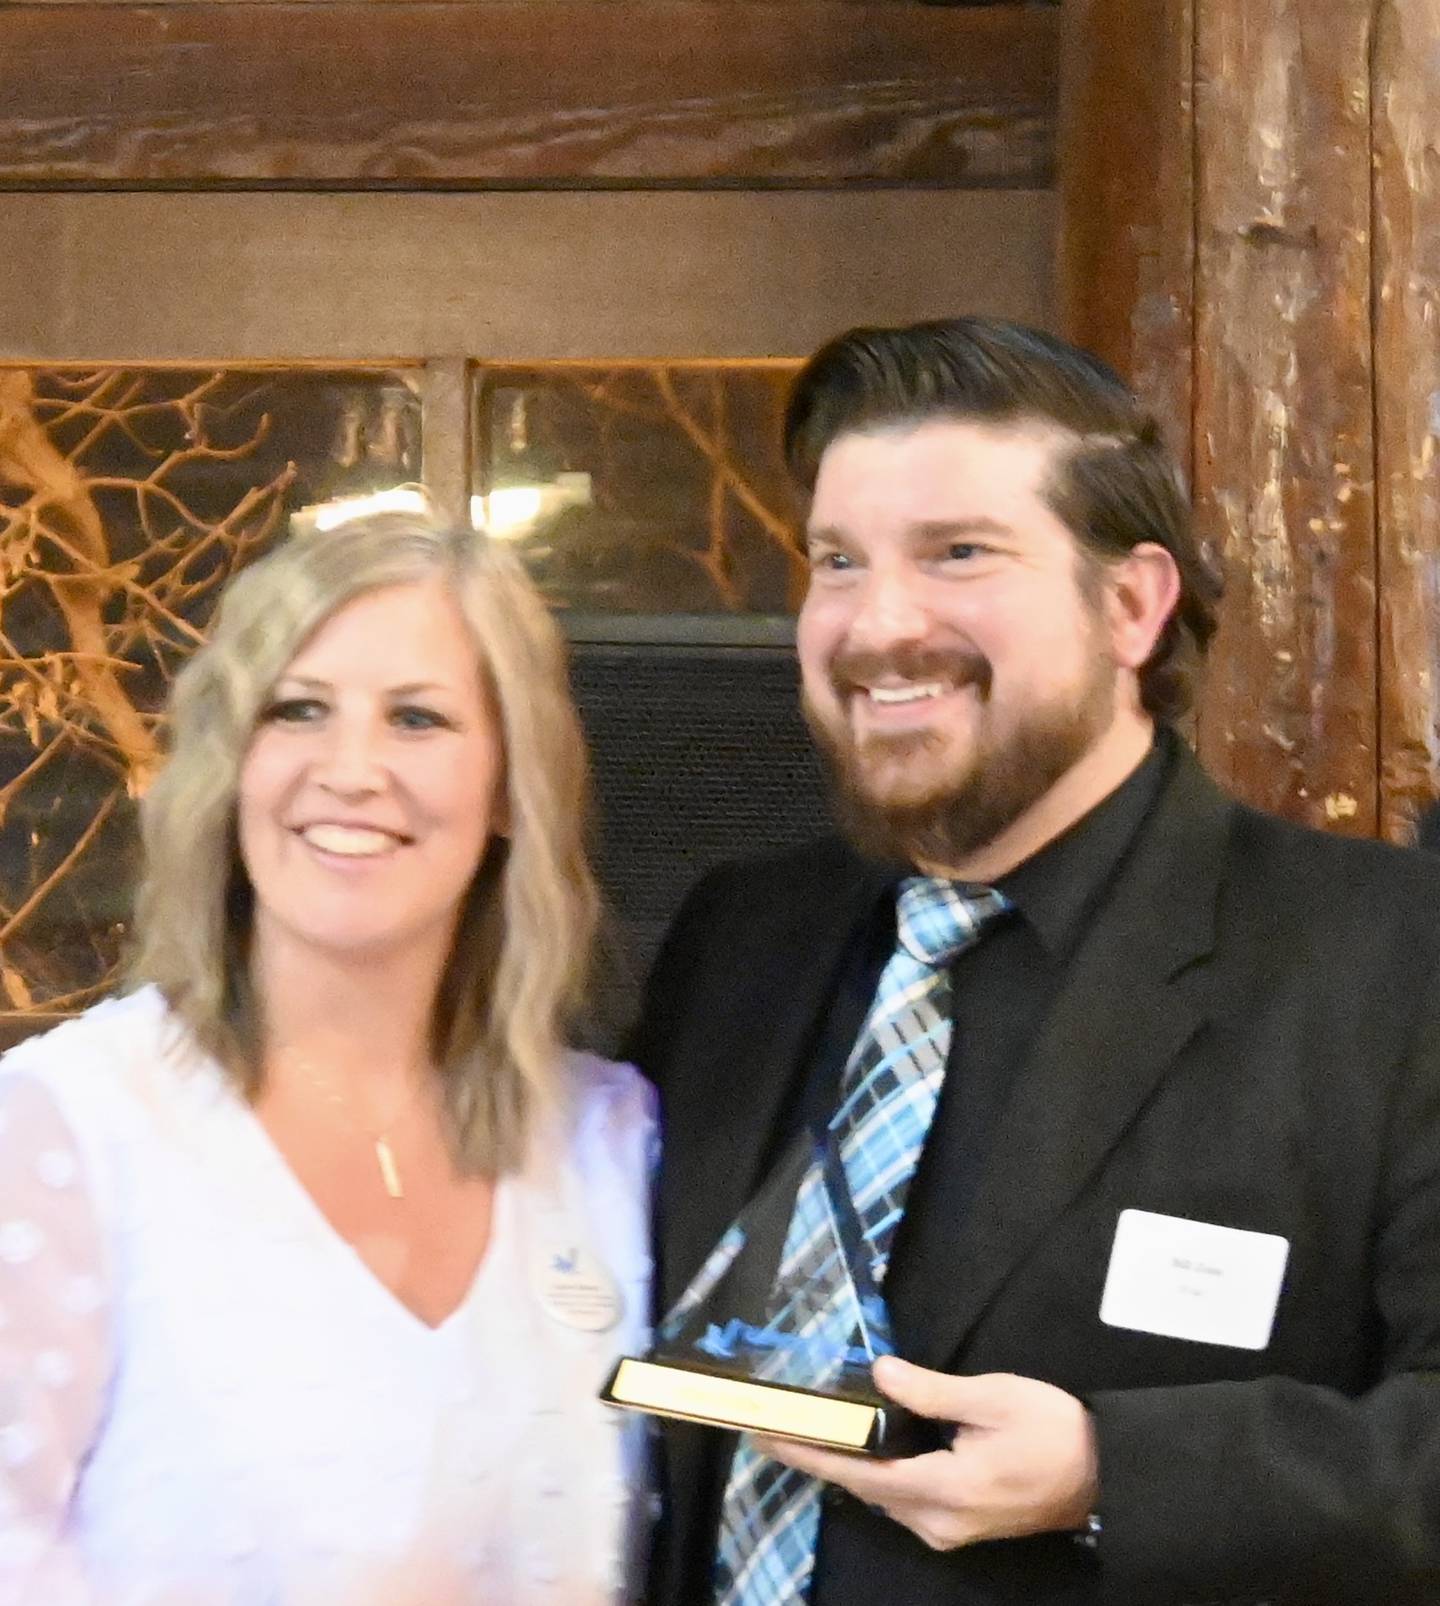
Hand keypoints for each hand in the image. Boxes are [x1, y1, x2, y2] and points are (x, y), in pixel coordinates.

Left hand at [754, 1356, 1097, 1551]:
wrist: (1104, 1475)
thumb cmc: (1051, 1430)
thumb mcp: (992, 1398)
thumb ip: (930, 1391)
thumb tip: (879, 1374)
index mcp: (942, 1490)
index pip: (859, 1473)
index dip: (810, 1453)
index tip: (768, 1436)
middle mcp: (936, 1522)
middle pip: (864, 1489)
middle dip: (820, 1456)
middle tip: (778, 1424)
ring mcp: (948, 1529)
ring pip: (883, 1496)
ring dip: (848, 1464)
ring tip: (812, 1428)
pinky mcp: (959, 1524)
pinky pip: (903, 1498)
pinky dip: (877, 1472)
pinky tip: (864, 1445)